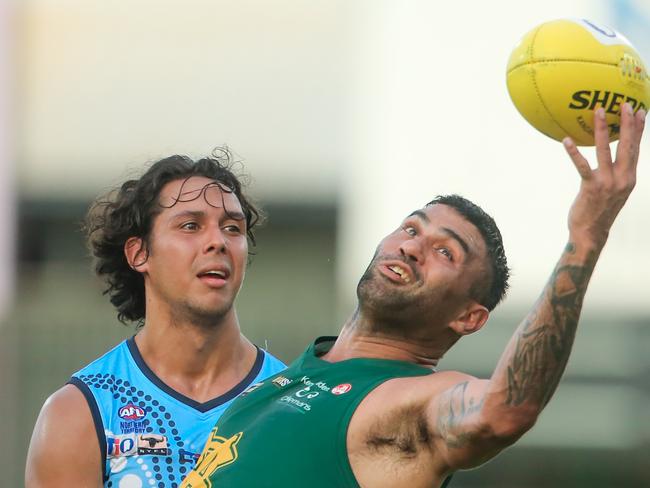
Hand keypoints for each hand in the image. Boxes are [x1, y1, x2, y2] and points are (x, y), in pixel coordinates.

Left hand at [562, 103, 645, 247]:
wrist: (592, 233)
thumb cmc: (599, 210)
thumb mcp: (614, 190)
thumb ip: (616, 174)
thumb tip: (610, 159)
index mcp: (629, 177)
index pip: (636, 149)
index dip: (639, 130)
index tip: (641, 111)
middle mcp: (622, 178)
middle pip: (627, 145)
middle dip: (627, 123)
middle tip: (625, 104)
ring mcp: (608, 182)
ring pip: (605, 150)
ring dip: (602, 129)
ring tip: (598, 112)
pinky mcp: (591, 187)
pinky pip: (582, 166)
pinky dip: (573, 152)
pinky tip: (566, 140)